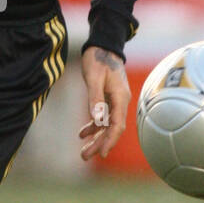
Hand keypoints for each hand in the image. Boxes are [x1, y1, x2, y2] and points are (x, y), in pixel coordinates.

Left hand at [79, 46, 129, 160]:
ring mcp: (115, 101)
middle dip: (99, 144)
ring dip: (96, 138)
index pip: (117, 125)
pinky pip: (102, 117)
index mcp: (120, 97)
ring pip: (107, 125)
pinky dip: (93, 126)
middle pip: (112, 129)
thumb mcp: (94, 78)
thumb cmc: (98, 59)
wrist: (103, 45)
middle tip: (84, 156)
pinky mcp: (108, 99)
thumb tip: (96, 120)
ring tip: (83, 152)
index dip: (110, 141)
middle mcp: (120, 101)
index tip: (102, 154)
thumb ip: (95, 98)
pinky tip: (83, 134)